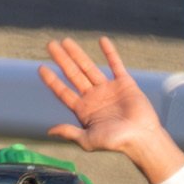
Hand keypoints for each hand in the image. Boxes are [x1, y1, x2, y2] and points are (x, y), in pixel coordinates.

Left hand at [40, 37, 183, 183]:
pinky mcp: (125, 84)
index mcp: (84, 110)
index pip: (64, 92)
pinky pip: (115, 65)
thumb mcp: (88, 140)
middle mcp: (94, 98)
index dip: (53, 81)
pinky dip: (110, 53)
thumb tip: (50, 131)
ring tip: (66, 41)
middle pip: (73, 75)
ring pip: (89, 67)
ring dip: (78, 54)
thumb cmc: (116, 143)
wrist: (142, 138)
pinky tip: (102, 41)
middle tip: (50, 45)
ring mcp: (109, 89)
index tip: (41, 68)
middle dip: (62, 60)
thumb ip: (70, 133)